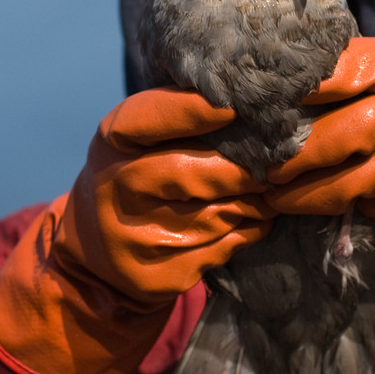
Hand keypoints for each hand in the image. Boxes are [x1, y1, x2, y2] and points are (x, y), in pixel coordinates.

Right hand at [60, 89, 272, 301]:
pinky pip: (224, 247)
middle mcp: (118, 189)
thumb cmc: (136, 171)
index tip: (231, 108)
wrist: (98, 247)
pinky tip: (255, 217)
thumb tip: (247, 98)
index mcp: (112, 143)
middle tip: (276, 158)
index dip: (189, 112)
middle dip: (242, 169)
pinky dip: (249, 230)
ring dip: (254, 201)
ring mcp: (136, 238)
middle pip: (193, 174)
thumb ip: (180, 114)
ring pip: (219, 214)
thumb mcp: (139, 137)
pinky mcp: (159, 275)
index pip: (146, 120)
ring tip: (269, 188)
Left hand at [264, 40, 374, 234]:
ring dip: (295, 193)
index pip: (328, 73)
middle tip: (256, 160)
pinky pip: (359, 209)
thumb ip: (342, 76)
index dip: (286, 91)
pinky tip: (308, 204)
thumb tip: (264, 91)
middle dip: (284, 154)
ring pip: (337, 185)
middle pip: (327, 137)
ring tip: (271, 190)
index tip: (252, 103)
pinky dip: (330, 209)